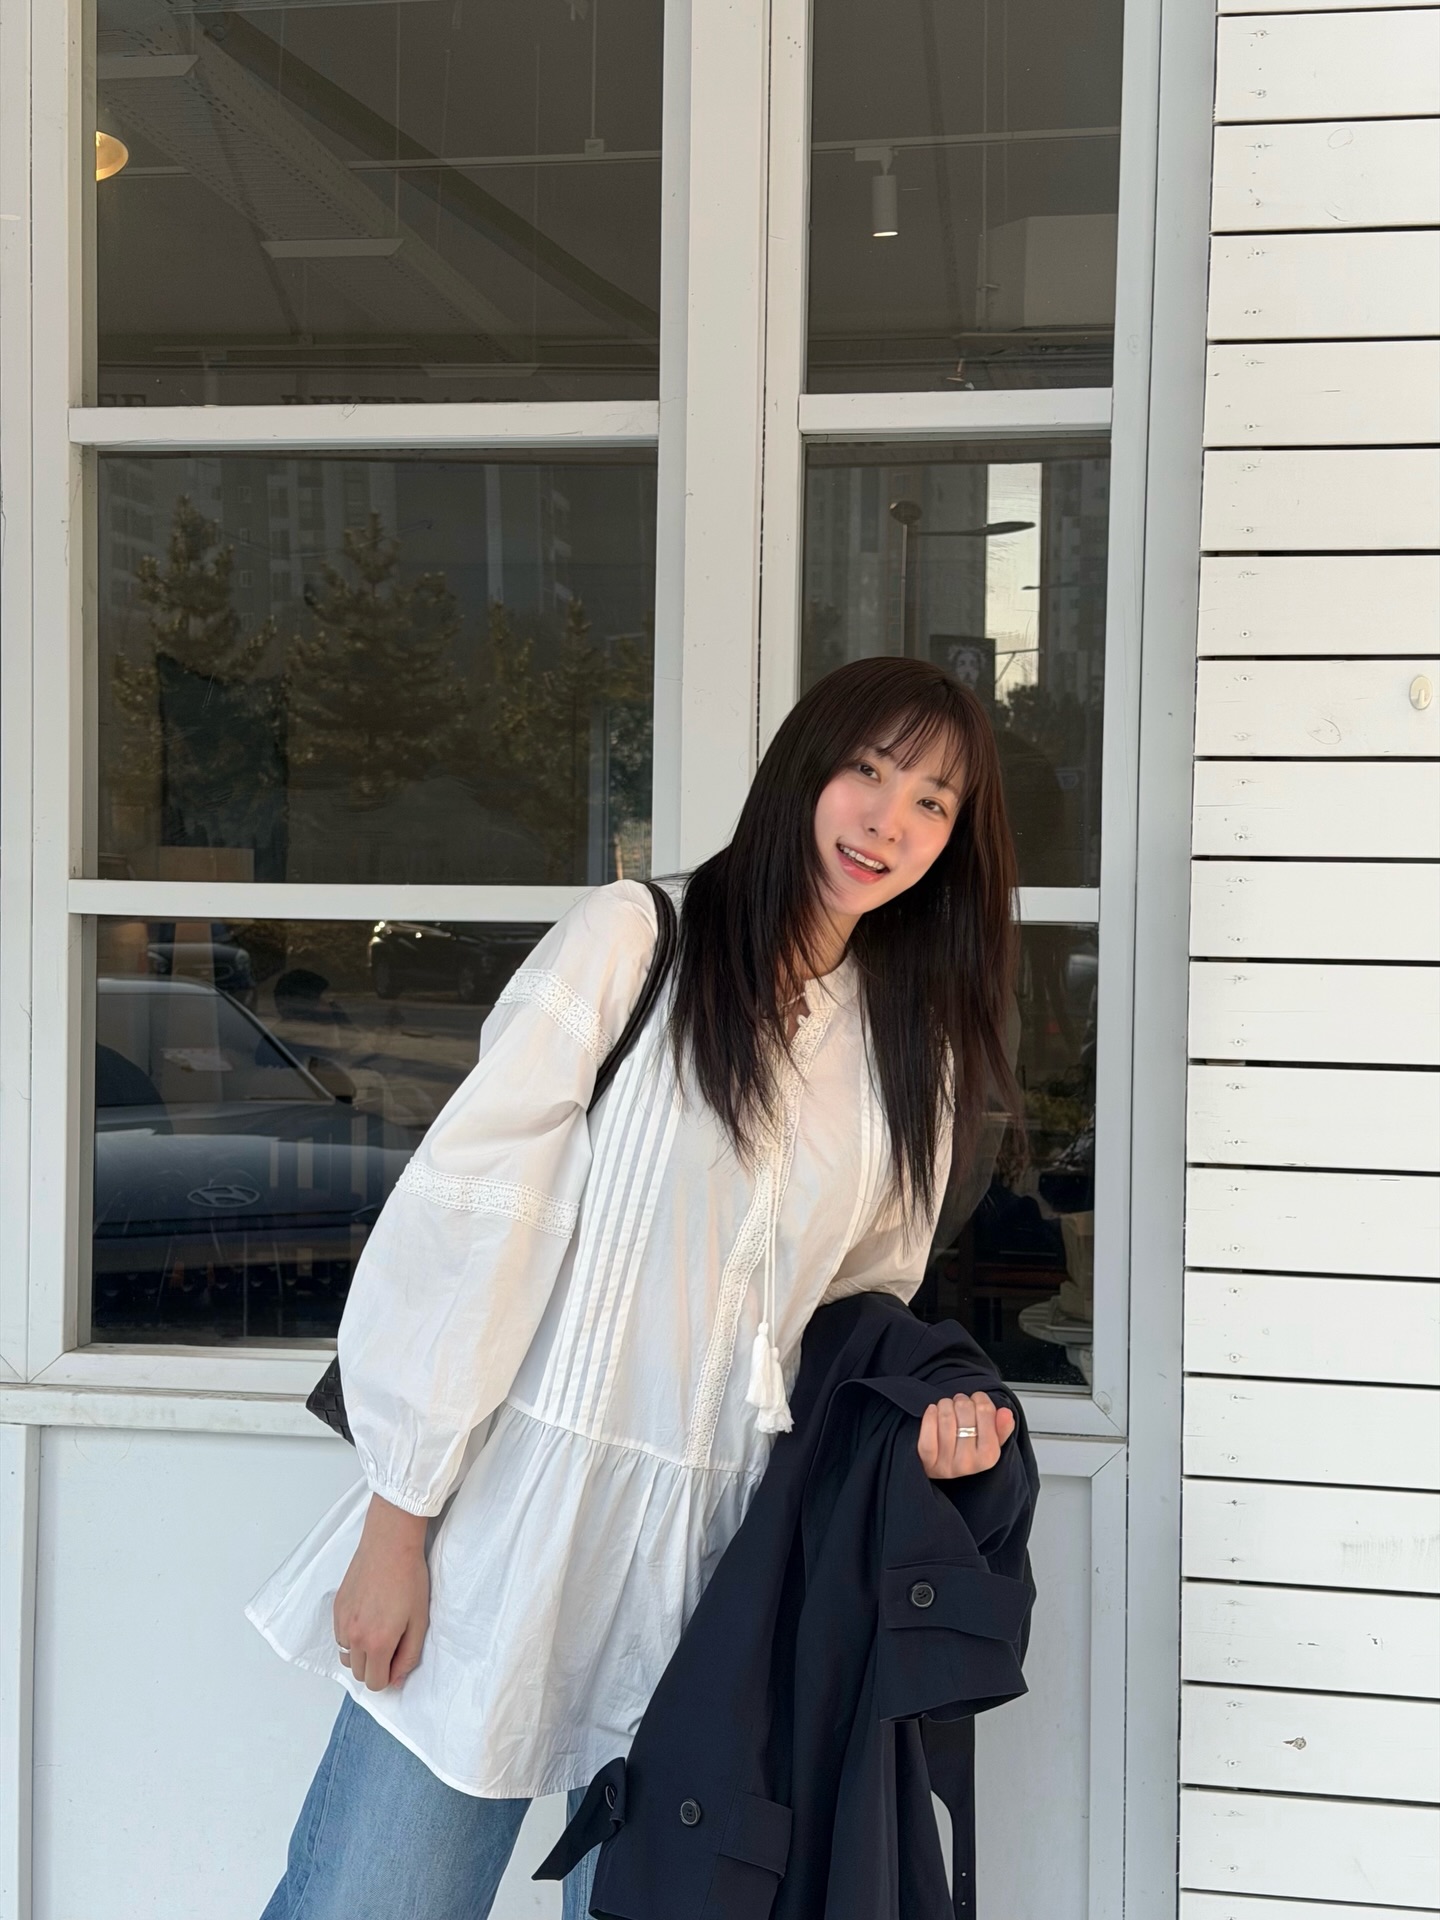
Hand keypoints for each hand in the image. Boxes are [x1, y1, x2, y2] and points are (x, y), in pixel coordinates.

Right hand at [333, 1495, 430, 1691]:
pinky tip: (367, 1616)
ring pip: (346, 1657)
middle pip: (359, 1674)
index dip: (389, 1675)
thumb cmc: (409, 1579)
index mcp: (378, 1643)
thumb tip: (395, 1679)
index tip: (398, 1658)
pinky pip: (340, 1637)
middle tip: (392, 1641)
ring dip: (361, 1652)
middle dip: (375, 1666)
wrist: (390, 1545)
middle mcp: (355, 1637)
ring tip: (378, 1629)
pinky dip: (351, 1635)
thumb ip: (408, 1656)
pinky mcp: (336, 1609)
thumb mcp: (420, 1621)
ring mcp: (342, 1622)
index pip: (375, 1683)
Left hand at [917, 1390, 1013, 1478]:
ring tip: (947, 1408)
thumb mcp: (991, 1441)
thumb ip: (1002, 1426)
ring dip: (945, 1405)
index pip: (986, 1412)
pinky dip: (930, 1414)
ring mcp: (946, 1463)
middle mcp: (968, 1462)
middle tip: (960, 1405)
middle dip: (962, 1401)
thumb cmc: (967, 1451)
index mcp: (989, 1456)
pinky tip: (933, 1411)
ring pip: (946, 1416)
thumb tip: (1006, 1413)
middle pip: (964, 1410)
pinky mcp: (927, 1460)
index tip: (977, 1401)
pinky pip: (928, 1429)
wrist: (941, 1469)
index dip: (980, 1399)